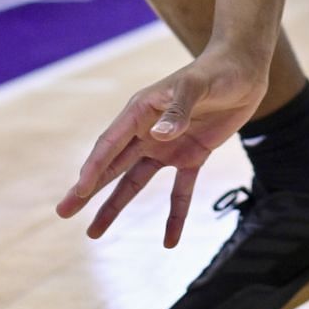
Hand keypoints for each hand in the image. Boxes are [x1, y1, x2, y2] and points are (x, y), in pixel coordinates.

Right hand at [56, 45, 269, 244]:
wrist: (244, 68)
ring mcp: (168, 146)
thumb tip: (158, 136)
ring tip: (94, 233)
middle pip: (112, 166)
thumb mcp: (197, 85)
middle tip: (63, 212)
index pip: (111, 144)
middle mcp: (148, 131)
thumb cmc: (217, 71)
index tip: (79, 191)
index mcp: (141, 111)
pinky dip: (175, 215)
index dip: (94, 168)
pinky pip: (180, 190)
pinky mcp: (192, 155)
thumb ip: (178, 110)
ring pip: (136, 182)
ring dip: (116, 206)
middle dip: (88, 190)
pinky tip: (169, 241)